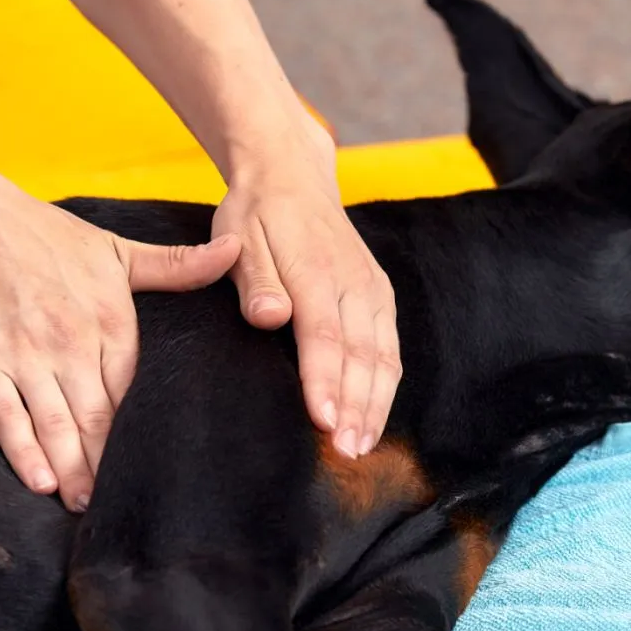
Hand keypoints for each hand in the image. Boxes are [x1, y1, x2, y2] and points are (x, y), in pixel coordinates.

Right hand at [0, 185, 239, 510]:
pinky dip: (23, 450)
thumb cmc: (44, 236)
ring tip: (84, 503)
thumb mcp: (118, 251)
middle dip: (109, 464)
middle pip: (99, 417)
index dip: (143, 431)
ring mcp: (26, 357)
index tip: (158, 467)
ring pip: (57, 424)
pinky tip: (40, 479)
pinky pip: (7, 415)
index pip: (134, 390)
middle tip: (122, 505)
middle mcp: (72, 345)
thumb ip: (178, 266)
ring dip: (72, 468)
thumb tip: (237, 251)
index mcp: (110, 323)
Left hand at [212, 116, 401, 457]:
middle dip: (357, 408)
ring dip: (376, 405)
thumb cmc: (257, 214)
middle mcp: (353, 283)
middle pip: (362, 355)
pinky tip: (375, 418)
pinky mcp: (381, 297)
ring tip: (362, 447)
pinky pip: (391, 349)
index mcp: (316, 271)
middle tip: (347, 453)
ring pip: (383, 357)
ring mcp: (372, 290)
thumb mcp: (239, 238)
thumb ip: (256, 281)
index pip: (324, 336)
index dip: (325, 382)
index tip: (324, 421)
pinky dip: (386, 387)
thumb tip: (269, 318)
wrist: (294, 177)